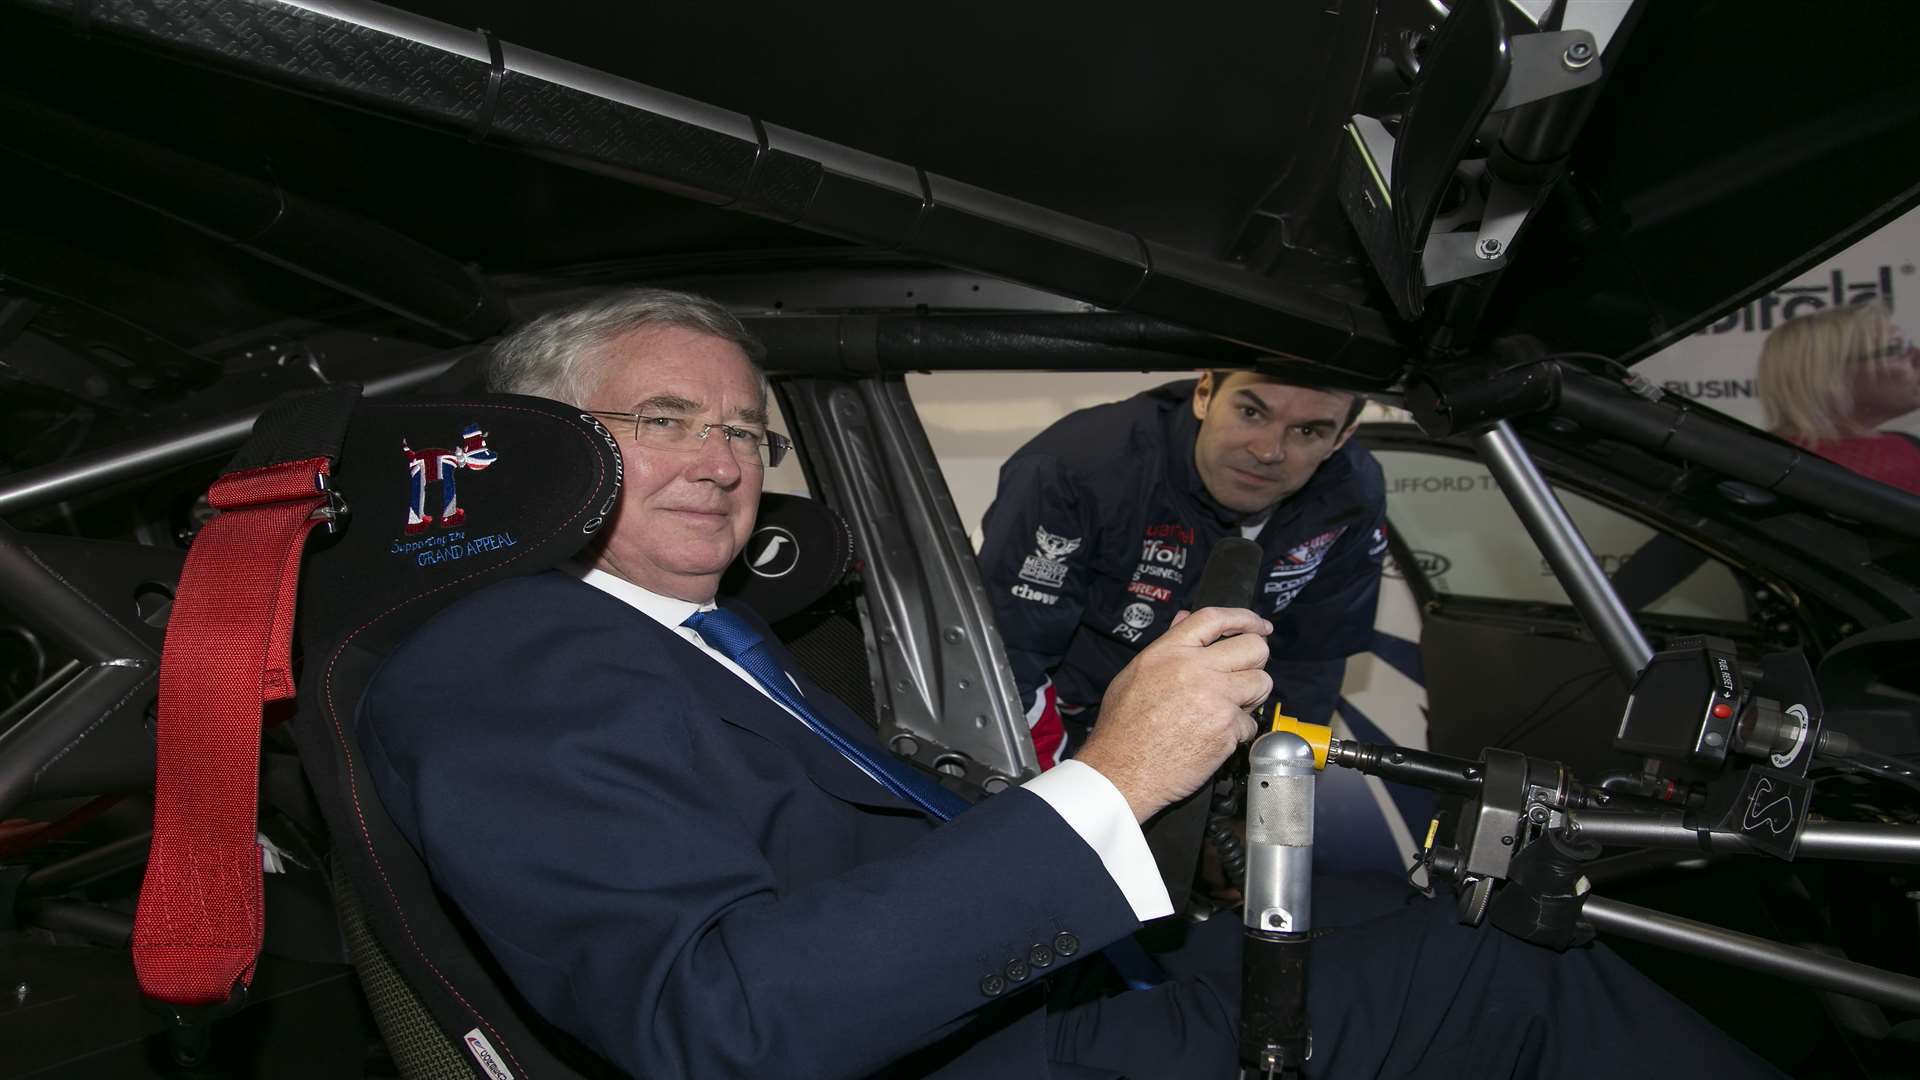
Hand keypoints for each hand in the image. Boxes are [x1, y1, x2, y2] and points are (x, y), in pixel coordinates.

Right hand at [1075, 607, 1270, 822]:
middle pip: (1253, 648)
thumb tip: (1186, 620)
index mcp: (1169, 652)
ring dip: (1252, 696)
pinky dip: (1238, 732)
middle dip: (1256, 661)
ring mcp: (1214, 699)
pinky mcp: (1226, 729)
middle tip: (1245, 674)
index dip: (1244, 618)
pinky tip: (1215, 737)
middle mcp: (1194, 669)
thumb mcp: (1136, 674)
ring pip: (1261, 683)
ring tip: (1229, 707)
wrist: (1121, 772)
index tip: (1259, 626)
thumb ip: (1167, 645)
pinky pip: (1250, 723)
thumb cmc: (1122, 727)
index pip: (1215, 618)